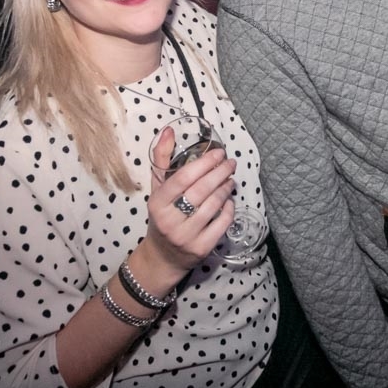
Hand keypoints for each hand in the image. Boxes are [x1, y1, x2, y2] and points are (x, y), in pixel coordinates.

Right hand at [142, 125, 236, 271]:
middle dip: (220, 173)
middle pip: (201, 190)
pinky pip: (222, 223)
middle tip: (230, 162)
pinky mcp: (201, 248)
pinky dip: (229, 209)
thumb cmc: (162, 216)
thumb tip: (168, 130)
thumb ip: (162, 160)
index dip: (203, 163)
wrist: (163, 257)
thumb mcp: (157, 189)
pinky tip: (230, 200)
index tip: (218, 153)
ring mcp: (186, 236)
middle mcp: (170, 220)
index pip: (182, 179)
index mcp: (157, 203)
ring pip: (213, 206)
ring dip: (226, 188)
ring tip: (231, 178)